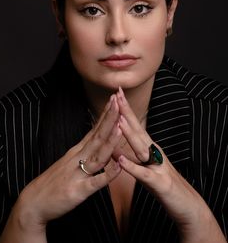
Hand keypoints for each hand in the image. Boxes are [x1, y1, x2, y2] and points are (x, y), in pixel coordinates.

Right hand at [14, 95, 121, 228]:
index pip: (94, 129)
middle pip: (97, 136)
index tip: (115, 100)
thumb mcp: (69, 161)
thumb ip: (84, 150)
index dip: (105, 115)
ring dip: (110, 141)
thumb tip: (98, 138)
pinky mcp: (79, 191)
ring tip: (121, 127)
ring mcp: (78, 173)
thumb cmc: (54, 181)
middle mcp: (78, 158)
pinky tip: (118, 166)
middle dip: (109, 119)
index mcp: (77, 151)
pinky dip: (108, 174)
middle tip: (119, 101)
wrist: (33, 202)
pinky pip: (96, 182)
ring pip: (98, 155)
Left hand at [116, 87, 225, 242]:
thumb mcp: (144, 168)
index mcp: (148, 148)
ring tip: (118, 120)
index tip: (115, 93)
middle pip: (138, 129)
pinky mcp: (158, 183)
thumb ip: (130, 158)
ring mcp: (156, 166)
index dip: (124, 109)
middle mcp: (153, 152)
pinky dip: (132, 166)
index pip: (134, 125)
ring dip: (129, 133)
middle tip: (116, 94)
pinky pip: (143, 174)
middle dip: (126, 112)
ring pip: (141, 147)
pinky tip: (122, 160)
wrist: (185, 204)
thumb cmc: (162, 184)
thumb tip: (113, 148)